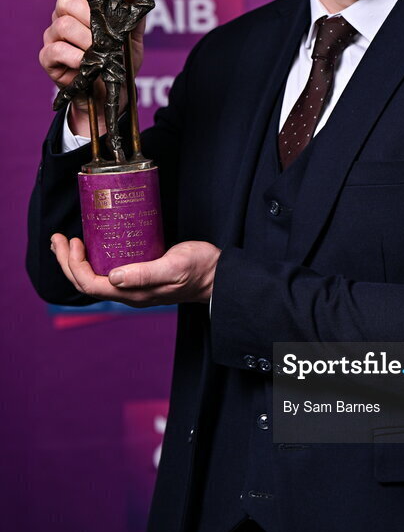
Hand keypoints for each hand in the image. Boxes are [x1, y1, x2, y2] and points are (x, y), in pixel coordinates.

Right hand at [40, 0, 143, 134]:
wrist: (112, 93)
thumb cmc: (119, 60)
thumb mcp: (132, 35)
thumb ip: (133, 10)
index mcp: (80, 6)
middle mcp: (62, 17)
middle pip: (65, 1)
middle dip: (89, 14)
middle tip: (105, 32)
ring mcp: (53, 37)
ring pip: (63, 25)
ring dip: (86, 38)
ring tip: (100, 51)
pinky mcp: (48, 58)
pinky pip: (57, 50)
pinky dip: (75, 56)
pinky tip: (86, 62)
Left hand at [50, 235, 219, 306]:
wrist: (218, 274)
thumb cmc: (199, 269)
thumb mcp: (173, 266)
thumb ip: (146, 274)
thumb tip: (114, 277)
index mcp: (133, 293)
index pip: (90, 285)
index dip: (75, 265)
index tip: (74, 241)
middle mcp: (129, 292)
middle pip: (86, 283)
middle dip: (66, 262)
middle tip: (58, 238)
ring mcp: (133, 285)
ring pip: (94, 278)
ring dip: (75, 261)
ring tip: (66, 242)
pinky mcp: (139, 274)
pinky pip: (107, 271)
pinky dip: (93, 258)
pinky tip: (94, 245)